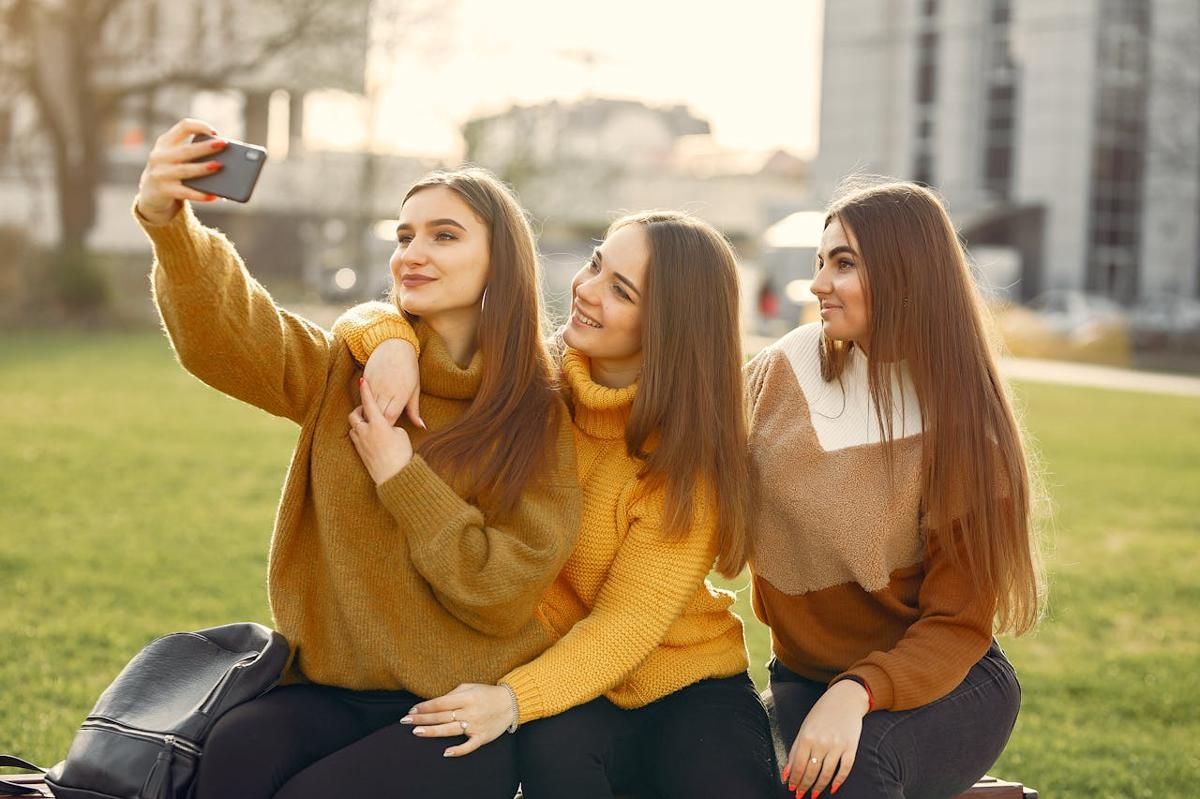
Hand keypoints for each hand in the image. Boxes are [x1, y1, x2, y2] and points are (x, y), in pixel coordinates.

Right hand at [135, 118, 225, 223]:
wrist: (151, 194)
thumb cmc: (173, 172)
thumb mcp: (176, 158)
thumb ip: (194, 154)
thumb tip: (225, 160)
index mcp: (166, 142)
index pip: (183, 127)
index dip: (200, 127)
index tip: (215, 133)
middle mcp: (160, 156)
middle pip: (186, 150)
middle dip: (205, 147)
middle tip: (224, 144)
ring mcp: (160, 173)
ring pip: (185, 170)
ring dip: (203, 168)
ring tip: (219, 166)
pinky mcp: (163, 190)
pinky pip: (185, 192)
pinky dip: (200, 194)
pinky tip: (214, 196)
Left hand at [348, 378, 412, 483]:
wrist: (395, 477)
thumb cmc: (402, 455)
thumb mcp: (402, 435)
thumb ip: (391, 426)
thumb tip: (387, 426)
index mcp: (378, 424)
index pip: (369, 403)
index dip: (365, 391)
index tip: (361, 381)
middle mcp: (366, 432)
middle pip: (354, 414)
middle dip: (358, 410)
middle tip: (367, 409)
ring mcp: (361, 443)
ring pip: (353, 427)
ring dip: (358, 423)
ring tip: (368, 423)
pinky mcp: (360, 453)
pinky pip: (355, 438)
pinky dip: (359, 433)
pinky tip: (367, 436)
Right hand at [364, 339, 422, 427]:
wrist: (394, 345)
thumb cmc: (409, 368)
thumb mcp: (415, 389)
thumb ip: (415, 410)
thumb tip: (421, 427)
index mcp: (400, 395)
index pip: (390, 419)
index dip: (388, 427)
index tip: (390, 431)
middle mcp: (385, 391)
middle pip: (376, 415)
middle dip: (377, 424)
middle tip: (379, 430)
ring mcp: (374, 385)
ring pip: (366, 407)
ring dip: (368, 415)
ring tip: (371, 421)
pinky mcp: (365, 380)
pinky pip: (362, 397)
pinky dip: (364, 404)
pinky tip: (367, 408)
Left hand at [401, 683, 515, 756]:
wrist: (511, 703)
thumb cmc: (487, 694)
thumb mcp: (470, 687)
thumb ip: (453, 693)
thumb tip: (434, 702)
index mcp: (466, 697)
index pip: (441, 702)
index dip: (425, 706)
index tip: (412, 709)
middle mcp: (470, 711)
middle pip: (442, 716)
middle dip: (422, 718)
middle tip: (405, 721)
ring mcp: (476, 726)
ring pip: (450, 730)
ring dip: (433, 731)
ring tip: (417, 732)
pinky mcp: (482, 737)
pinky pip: (469, 746)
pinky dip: (458, 750)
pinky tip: (446, 752)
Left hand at [782, 679, 868, 797]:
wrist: (845, 699)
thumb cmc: (821, 713)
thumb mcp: (804, 728)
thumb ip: (795, 750)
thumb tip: (787, 772)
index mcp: (807, 736)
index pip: (799, 765)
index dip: (795, 779)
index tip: (792, 788)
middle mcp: (822, 742)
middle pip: (812, 771)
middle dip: (805, 786)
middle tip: (800, 795)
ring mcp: (838, 745)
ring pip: (827, 773)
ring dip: (819, 787)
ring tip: (814, 794)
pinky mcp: (851, 747)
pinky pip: (845, 769)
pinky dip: (838, 781)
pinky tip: (832, 788)